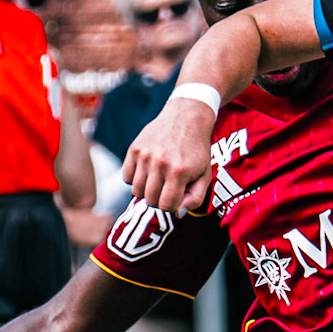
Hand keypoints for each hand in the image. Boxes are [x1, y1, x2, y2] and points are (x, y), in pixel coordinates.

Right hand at [123, 98, 215, 212]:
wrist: (186, 118)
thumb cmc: (197, 150)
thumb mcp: (205, 175)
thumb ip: (195, 198)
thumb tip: (178, 213)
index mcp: (179, 172)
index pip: (166, 206)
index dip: (171, 207)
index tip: (176, 199)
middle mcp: (160, 164)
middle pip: (150, 200)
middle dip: (159, 200)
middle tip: (167, 189)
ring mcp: (145, 156)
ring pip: (136, 191)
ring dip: (147, 191)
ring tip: (158, 181)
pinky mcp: (134, 149)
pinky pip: (127, 177)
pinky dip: (136, 179)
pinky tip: (148, 172)